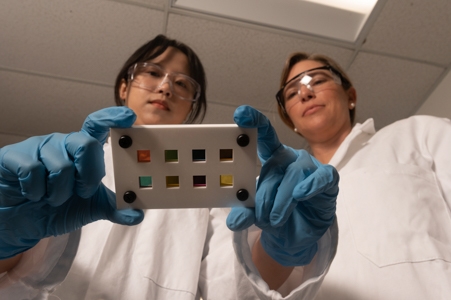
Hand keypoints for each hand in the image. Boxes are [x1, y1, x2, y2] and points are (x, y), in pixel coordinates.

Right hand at [0, 107, 144, 258]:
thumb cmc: (57, 207)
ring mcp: (38, 147)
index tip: (129, 116)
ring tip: (51, 198)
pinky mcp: (14, 156)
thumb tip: (138, 216)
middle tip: (81, 192)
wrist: (22, 221)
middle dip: (88, 175)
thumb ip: (114, 209)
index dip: (112, 117)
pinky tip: (32, 194)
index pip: (98, 125)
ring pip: (61, 166)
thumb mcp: (90, 208)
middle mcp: (63, 143)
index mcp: (83, 150)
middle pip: (86, 144)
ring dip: (59, 193)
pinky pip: (32, 170)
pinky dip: (36, 191)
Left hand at [226, 105, 337, 265]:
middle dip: (265, 193)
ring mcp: (310, 167)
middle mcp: (291, 158)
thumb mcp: (257, 214)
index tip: (240, 114)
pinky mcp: (328, 180)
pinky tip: (301, 194)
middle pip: (275, 165)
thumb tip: (234, 221)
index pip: (264, 136)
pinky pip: (322, 177)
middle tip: (260, 216)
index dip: (254, 121)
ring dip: (282, 199)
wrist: (299, 235)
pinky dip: (311, 185)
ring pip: (294, 174)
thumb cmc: (278, 215)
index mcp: (272, 158)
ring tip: (275, 219)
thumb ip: (245, 213)